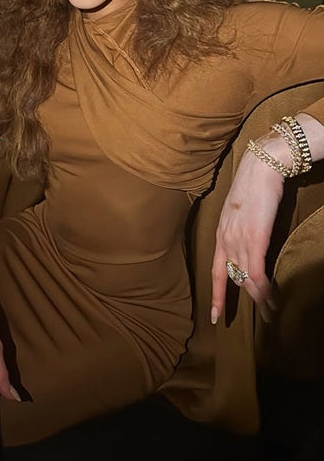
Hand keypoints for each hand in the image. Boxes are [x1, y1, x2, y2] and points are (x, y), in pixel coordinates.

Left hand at [211, 135, 285, 324]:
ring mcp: (239, 240)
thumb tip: (249, 244)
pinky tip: (270, 298)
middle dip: (239, 301)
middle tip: (253, 318)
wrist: (261, 167)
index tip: (215, 316)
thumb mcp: (239, 212)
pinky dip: (263, 288)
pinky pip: (257, 272)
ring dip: (259, 298)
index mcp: (220, 234)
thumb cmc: (252, 186)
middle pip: (231, 279)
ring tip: (269, 312)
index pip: (216, 271)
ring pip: (246, 280)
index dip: (216, 294)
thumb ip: (241, 230)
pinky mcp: (255, 238)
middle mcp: (226, 240)